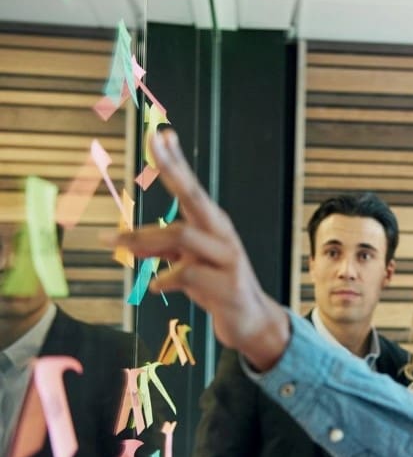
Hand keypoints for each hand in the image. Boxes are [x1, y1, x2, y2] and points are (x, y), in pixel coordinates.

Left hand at [114, 131, 288, 369]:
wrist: (252, 321)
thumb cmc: (218, 287)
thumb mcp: (187, 263)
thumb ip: (163, 249)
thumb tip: (128, 240)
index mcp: (213, 226)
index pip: (191, 188)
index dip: (176, 161)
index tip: (160, 134)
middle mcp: (222, 235)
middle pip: (195, 196)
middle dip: (173, 169)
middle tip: (154, 143)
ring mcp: (228, 258)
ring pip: (182, 235)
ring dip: (144, 238)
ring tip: (116, 244)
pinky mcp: (226, 285)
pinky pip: (186, 273)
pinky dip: (165, 278)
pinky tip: (156, 286)